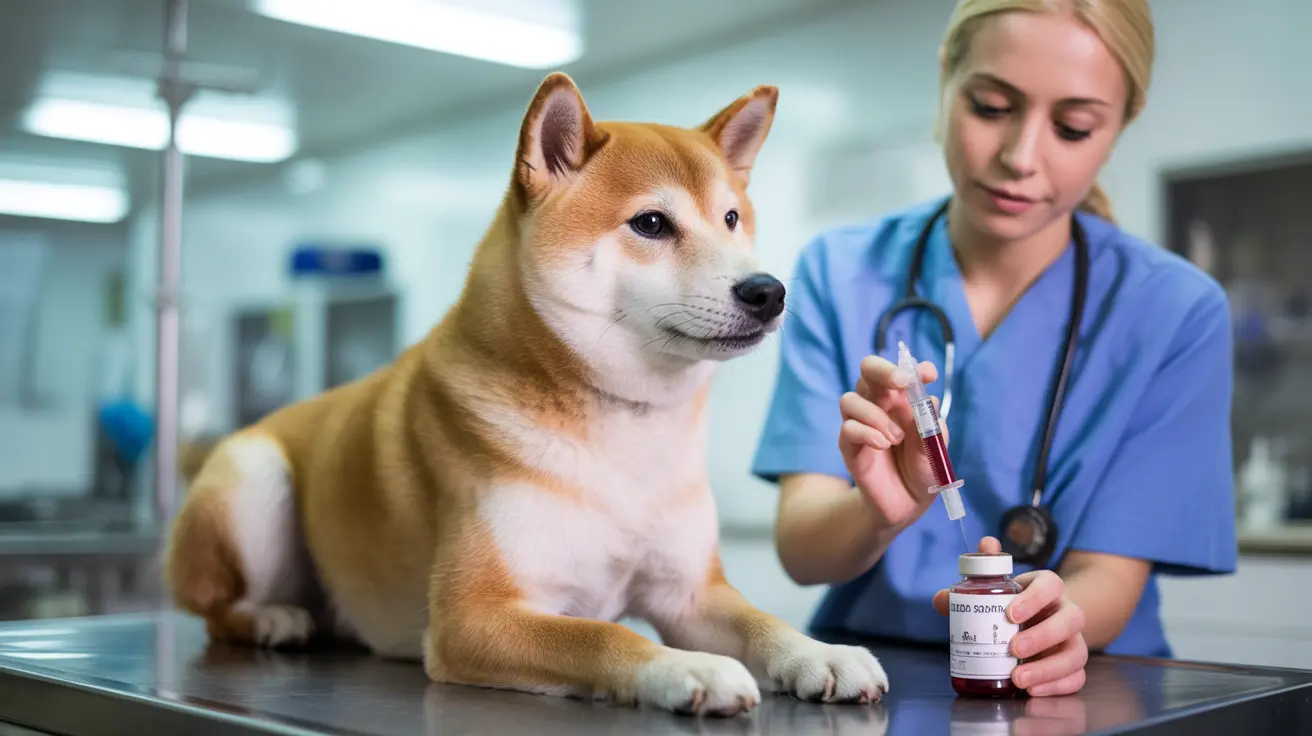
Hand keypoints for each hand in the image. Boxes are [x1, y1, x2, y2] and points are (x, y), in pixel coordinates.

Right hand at [838, 355, 944, 531]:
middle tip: (901, 383)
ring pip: (851, 399)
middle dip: (882, 370)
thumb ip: (931, 424)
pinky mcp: (849, 444)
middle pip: (867, 370)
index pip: (901, 371)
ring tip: (896, 438)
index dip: (913, 367)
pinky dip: (866, 433)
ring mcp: (861, 423)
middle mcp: (879, 404)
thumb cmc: (923, 468)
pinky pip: (848, 427)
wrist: (908, 502)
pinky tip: (882, 445)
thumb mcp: (935, 447)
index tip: (928, 374)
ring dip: (875, 415)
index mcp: (903, 399)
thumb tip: (928, 400)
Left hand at [933, 537, 1088, 696]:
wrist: (1038, 620)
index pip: (1050, 584)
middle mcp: (1066, 611)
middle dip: (1043, 636)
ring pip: (1077, 652)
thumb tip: (941, 599)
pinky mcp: (1073, 664)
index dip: (1034, 598)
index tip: (1010, 614)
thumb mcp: (994, 593)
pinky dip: (1057, 686)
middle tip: (1013, 648)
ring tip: (1019, 678)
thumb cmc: (1012, 604)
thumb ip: (969, 592)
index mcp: (1047, 587)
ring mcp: (1073, 639)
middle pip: (1071, 619)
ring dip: (1049, 668)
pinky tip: (1033, 690)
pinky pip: (1077, 677)